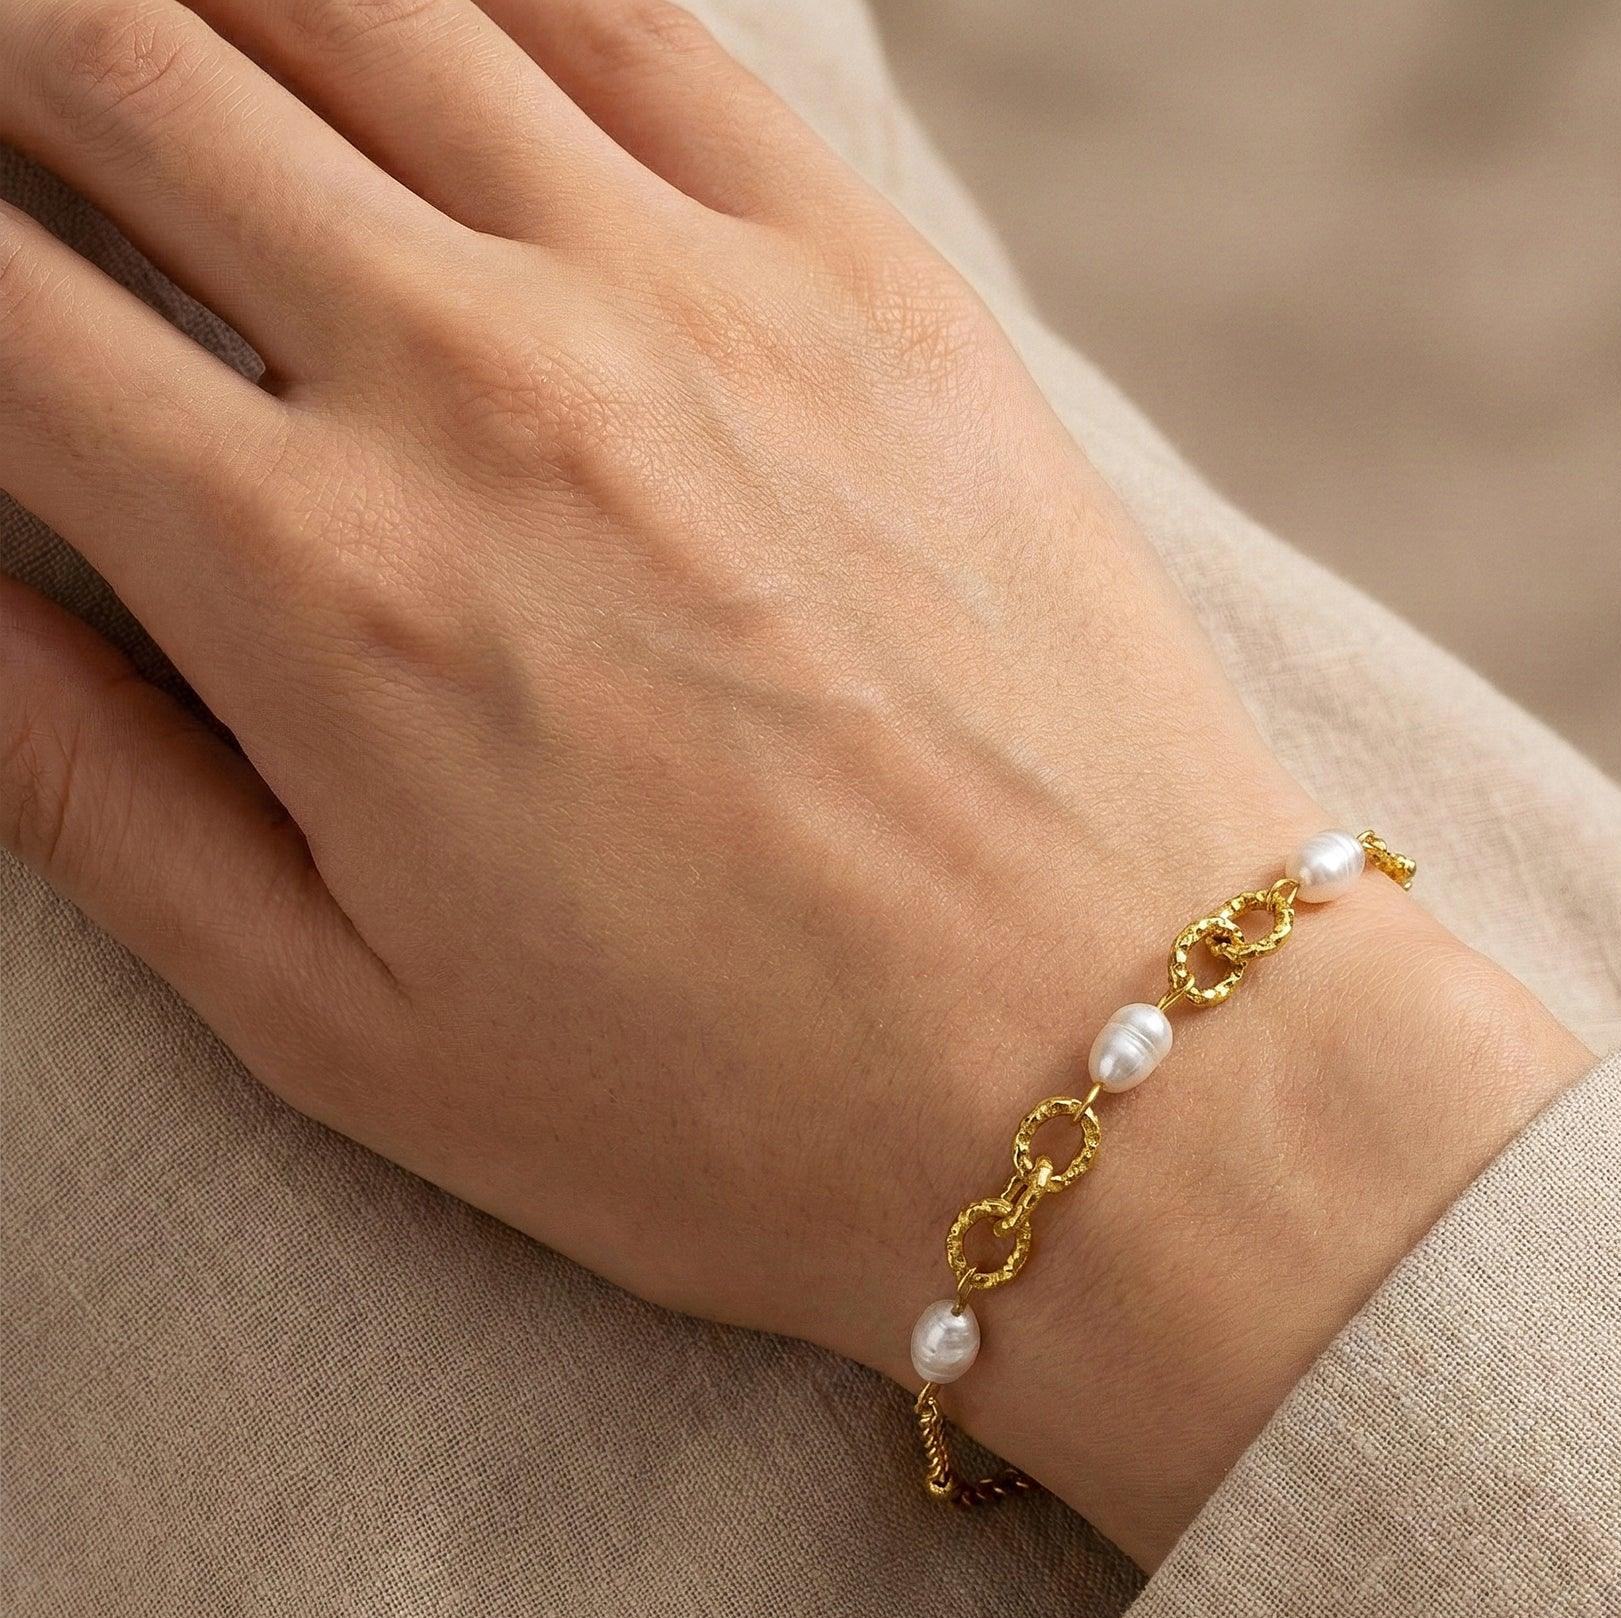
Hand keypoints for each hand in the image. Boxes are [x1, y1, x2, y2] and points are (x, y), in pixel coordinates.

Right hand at [0, 0, 1587, 1563]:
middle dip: (33, 63)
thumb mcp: (361, 1033)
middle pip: (137, 70)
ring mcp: (694, 301)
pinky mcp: (871, 286)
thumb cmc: (745, 1109)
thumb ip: (101, 801)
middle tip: (34, 111)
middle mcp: (481, 383)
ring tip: (185, 56)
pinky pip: (636, 24)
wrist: (1117, 1074)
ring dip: (228, 1)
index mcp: (315, 588)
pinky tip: (436, 31)